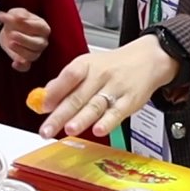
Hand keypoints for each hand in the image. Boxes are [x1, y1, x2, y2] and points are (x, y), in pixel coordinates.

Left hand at [0, 8, 50, 71]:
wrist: (10, 30)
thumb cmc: (17, 20)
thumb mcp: (16, 12)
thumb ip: (16, 13)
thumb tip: (17, 16)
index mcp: (43, 28)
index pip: (39, 27)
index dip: (27, 24)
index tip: (16, 20)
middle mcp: (42, 41)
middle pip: (37, 44)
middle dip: (24, 39)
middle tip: (13, 34)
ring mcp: (35, 52)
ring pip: (32, 56)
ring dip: (21, 50)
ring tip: (10, 43)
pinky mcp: (26, 61)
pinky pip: (26, 67)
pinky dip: (20, 67)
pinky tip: (13, 63)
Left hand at [37, 35, 178, 138]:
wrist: (147, 60)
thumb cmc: (113, 66)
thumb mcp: (88, 66)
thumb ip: (66, 83)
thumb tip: (43, 99)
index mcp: (87, 64)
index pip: (69, 75)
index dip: (55, 91)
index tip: (42, 106)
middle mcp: (100, 75)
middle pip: (77, 96)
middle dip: (60, 115)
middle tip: (46, 130)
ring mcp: (116, 88)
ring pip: (96, 105)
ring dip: (81, 119)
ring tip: (68, 130)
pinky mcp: (130, 101)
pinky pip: (117, 112)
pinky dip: (107, 122)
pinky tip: (98, 130)